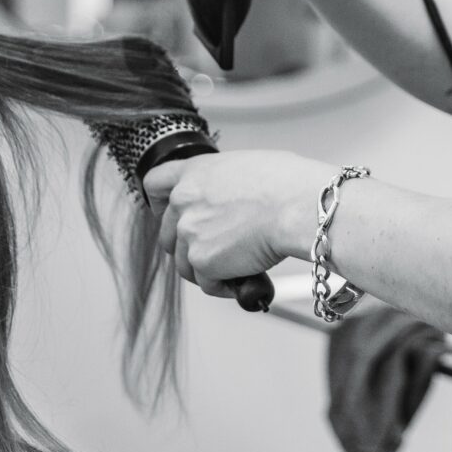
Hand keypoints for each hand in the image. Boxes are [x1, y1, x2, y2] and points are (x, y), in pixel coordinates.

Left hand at [143, 149, 332, 295]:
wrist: (297, 206)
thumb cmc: (286, 184)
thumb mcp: (246, 166)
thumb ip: (221, 182)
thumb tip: (227, 197)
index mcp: (195, 171)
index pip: (155, 184)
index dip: (161, 203)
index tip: (167, 212)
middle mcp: (184, 200)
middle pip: (169, 232)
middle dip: (190, 244)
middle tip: (217, 247)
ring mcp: (190, 232)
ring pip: (185, 262)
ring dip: (207, 267)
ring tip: (236, 263)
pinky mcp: (202, 261)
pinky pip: (206, 283)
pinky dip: (224, 284)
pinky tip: (244, 275)